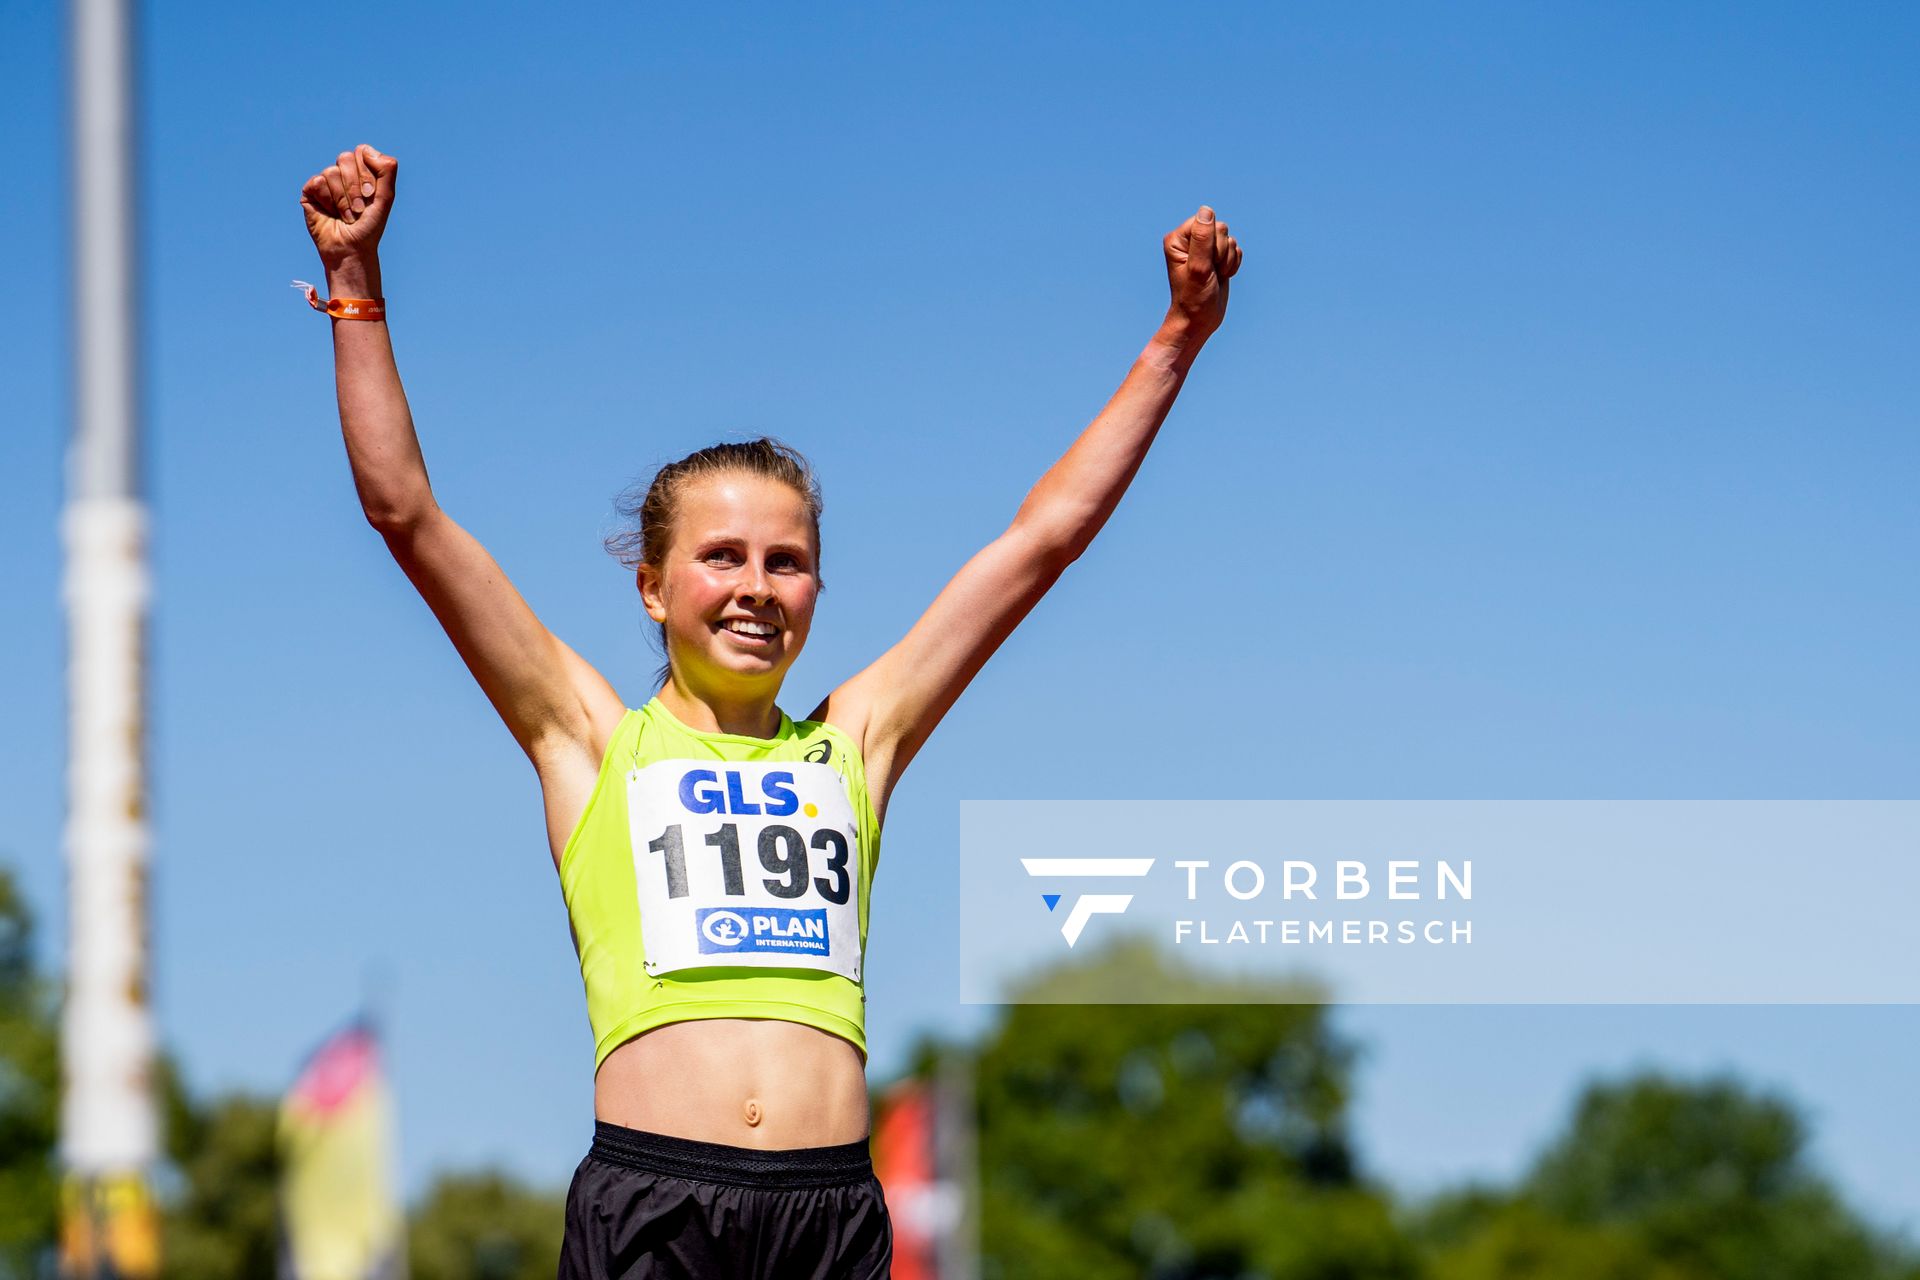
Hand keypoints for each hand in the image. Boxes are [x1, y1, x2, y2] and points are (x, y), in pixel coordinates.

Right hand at [300, 144, 397, 266]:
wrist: (352, 247)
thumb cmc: (369, 225)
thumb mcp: (385, 197)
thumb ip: (387, 170)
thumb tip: (366, 150)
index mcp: (361, 171)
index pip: (362, 152)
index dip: (366, 172)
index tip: (370, 193)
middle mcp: (343, 173)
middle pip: (345, 158)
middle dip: (355, 186)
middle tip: (359, 208)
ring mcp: (326, 181)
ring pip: (331, 171)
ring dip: (342, 199)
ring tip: (346, 215)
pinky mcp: (310, 190)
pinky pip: (318, 182)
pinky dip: (328, 200)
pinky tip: (330, 213)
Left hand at [1162, 205, 1240, 342]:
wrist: (1200, 320)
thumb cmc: (1193, 298)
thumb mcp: (1198, 268)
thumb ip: (1202, 239)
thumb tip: (1206, 210)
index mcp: (1178, 238)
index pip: (1206, 222)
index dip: (1212, 243)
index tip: (1204, 264)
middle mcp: (1190, 240)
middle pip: (1221, 228)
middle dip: (1222, 252)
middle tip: (1211, 272)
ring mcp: (1205, 248)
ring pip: (1231, 240)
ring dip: (1228, 260)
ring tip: (1215, 276)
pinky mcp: (1218, 257)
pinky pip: (1237, 250)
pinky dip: (1234, 264)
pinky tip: (1222, 276)